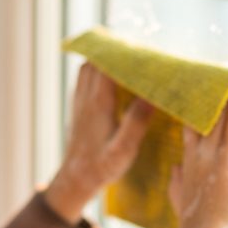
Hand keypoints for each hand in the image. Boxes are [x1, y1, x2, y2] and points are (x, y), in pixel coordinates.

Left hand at [44, 63, 154, 224]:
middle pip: (96, 61)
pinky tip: (109, 73)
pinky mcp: (78, 107)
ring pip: (87, 67)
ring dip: (104, 58)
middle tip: (137, 48)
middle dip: (114, 51)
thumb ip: (135, 123)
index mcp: (98, 104)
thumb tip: (151, 97)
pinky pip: (84, 78)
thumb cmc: (102, 166)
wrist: (76, 178)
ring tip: (125, 56)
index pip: (107, 66)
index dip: (123, 54)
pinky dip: (96, 69)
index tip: (142, 50)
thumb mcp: (123, 150)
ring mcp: (79, 101)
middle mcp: (86, 98)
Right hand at [166, 94, 227, 227]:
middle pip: (203, 126)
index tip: (194, 105)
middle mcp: (197, 160)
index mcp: (188, 170)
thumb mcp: (181, 204)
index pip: (191, 138)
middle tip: (211, 84)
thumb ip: (177, 186)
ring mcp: (211, 160)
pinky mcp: (227, 164)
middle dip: (208, 106)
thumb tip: (174, 169)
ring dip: (224, 105)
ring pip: (218, 125)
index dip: (193, 120)